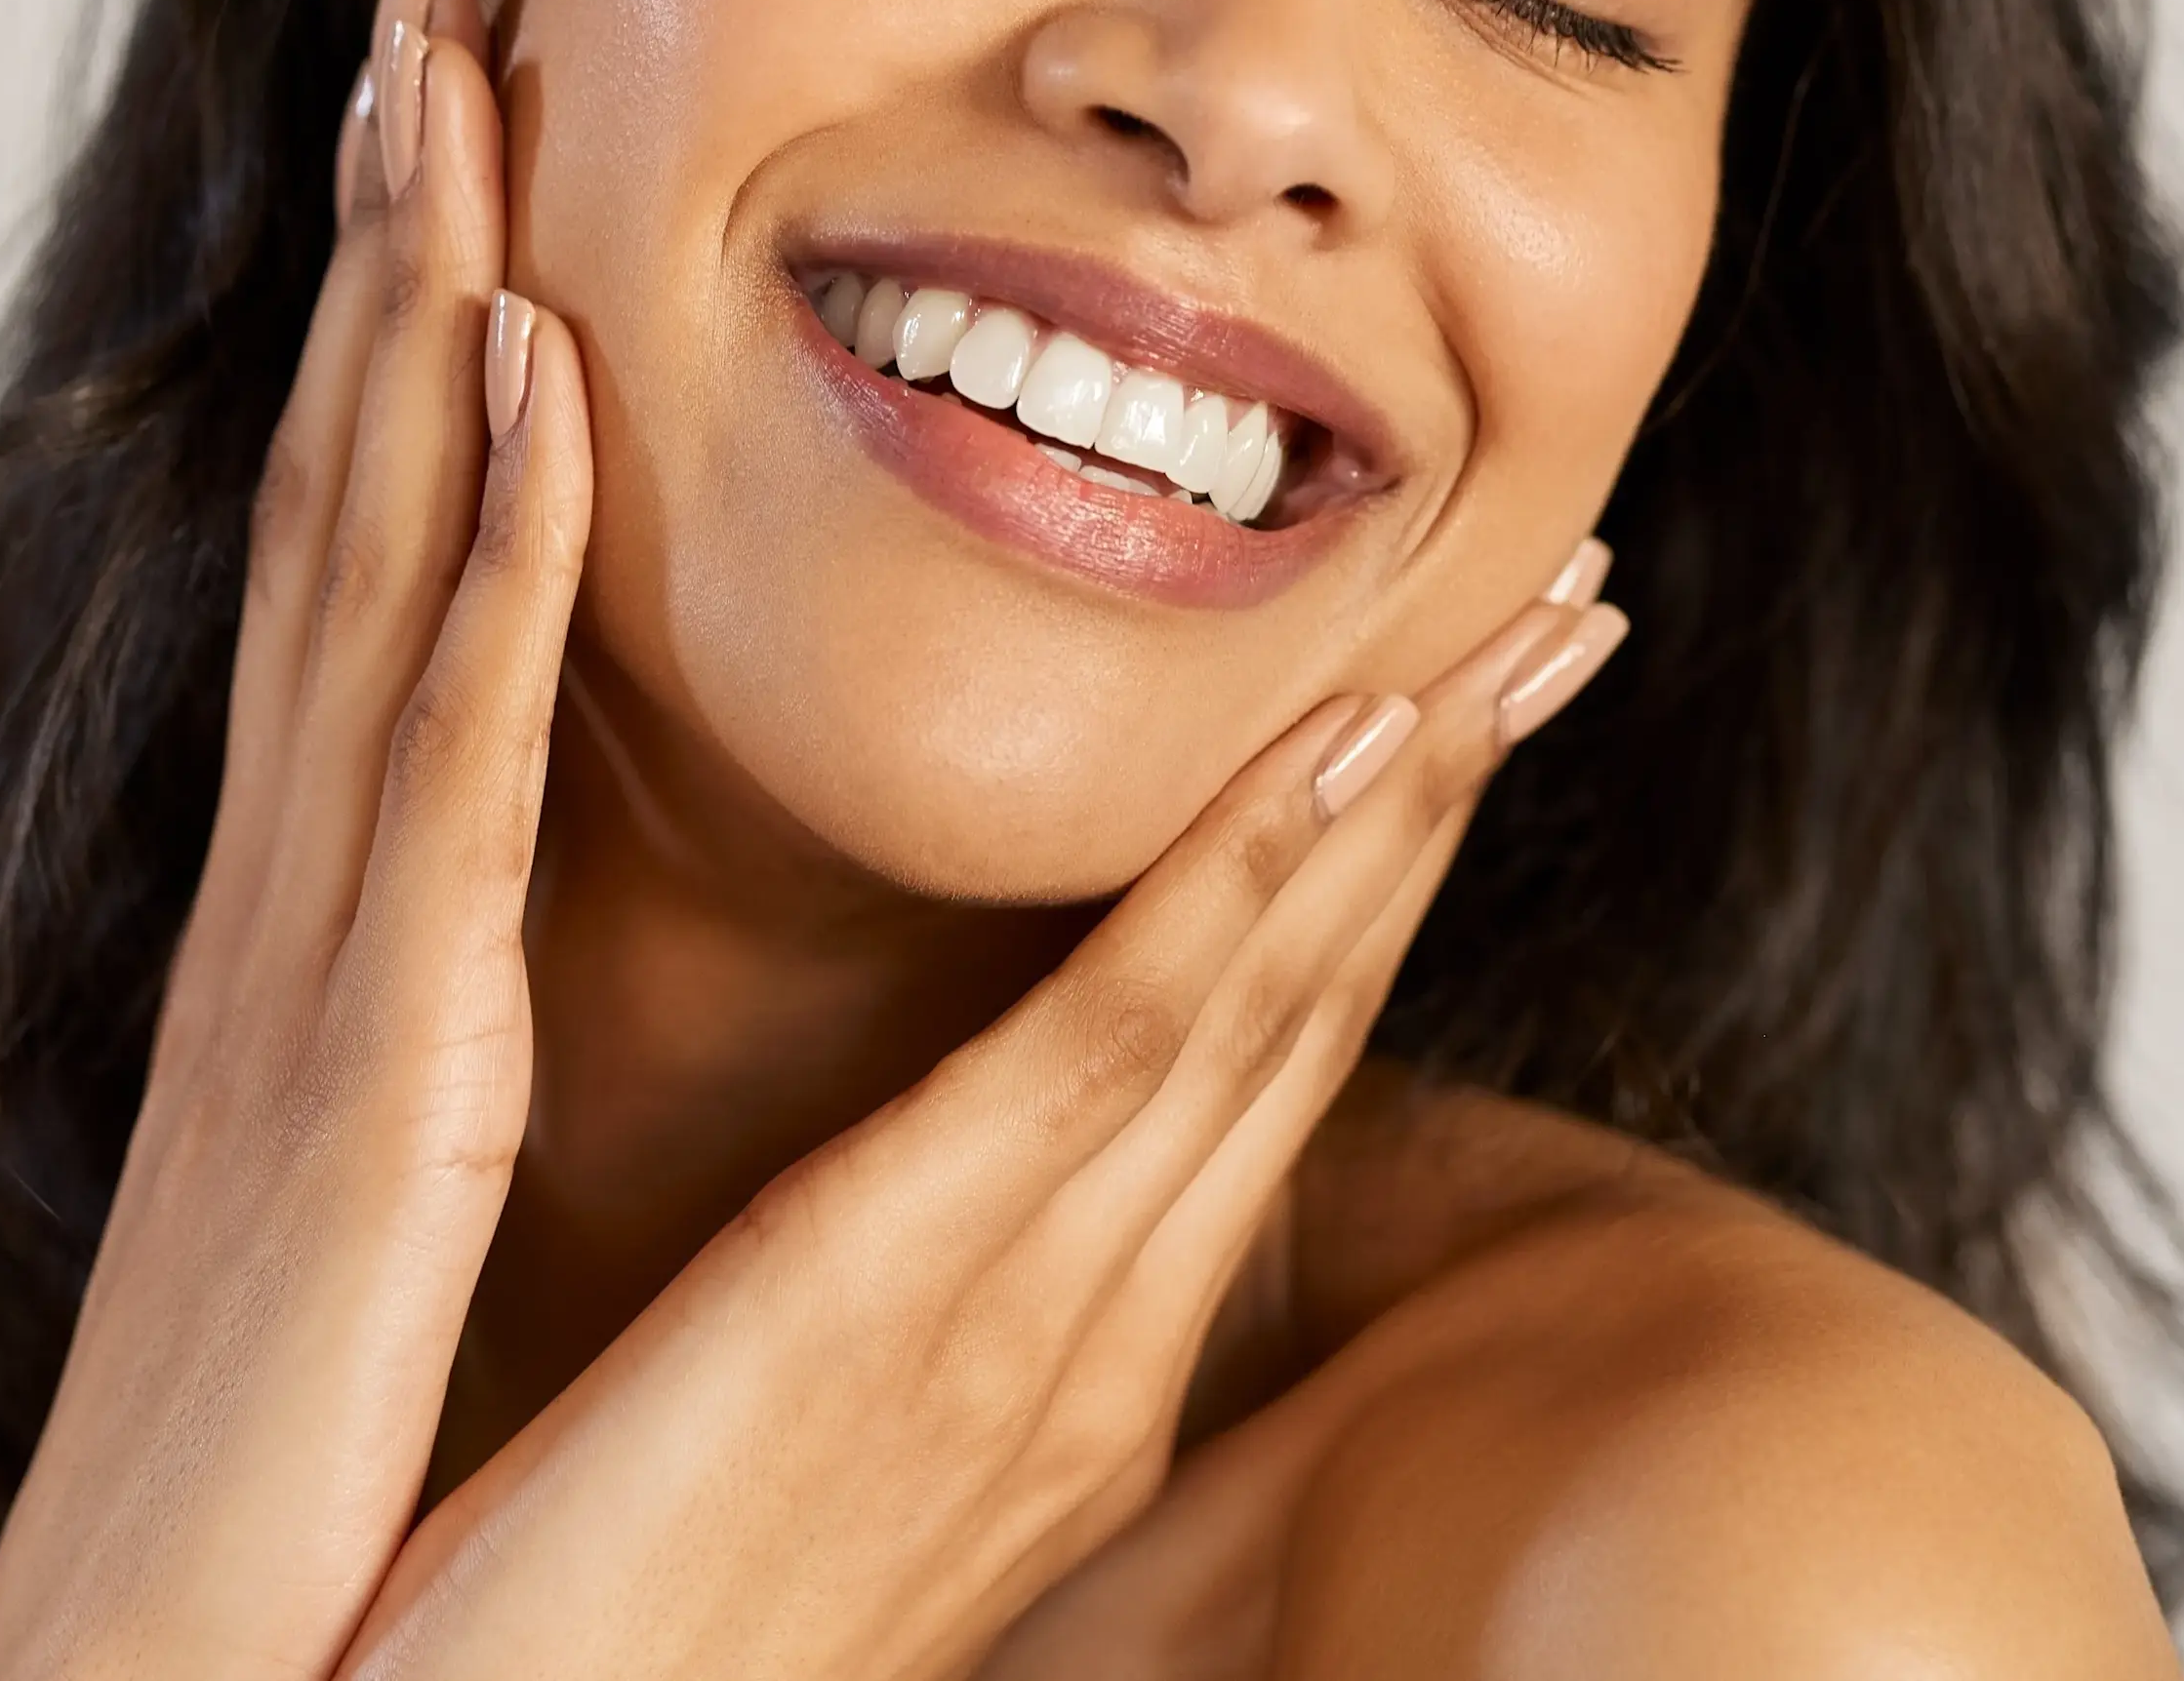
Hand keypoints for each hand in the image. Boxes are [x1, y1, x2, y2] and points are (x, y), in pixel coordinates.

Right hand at [0, 0, 590, 1680]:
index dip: (406, 336)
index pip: (370, 574)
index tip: (460, 128)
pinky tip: (524, 361)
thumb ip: (407, 1044)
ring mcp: (313, 970)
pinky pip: (439, 765)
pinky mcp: (365, 1078)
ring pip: (372, 562)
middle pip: (348, 499)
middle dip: (389, 230)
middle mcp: (295, 907)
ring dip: (416, 295)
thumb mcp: (359, 1215)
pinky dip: (483, 546)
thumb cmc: (283, 1509)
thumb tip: (462, 937)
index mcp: (324, 944)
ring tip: (455, 61)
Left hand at [339, 556, 1629, 1680]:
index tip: (1454, 704)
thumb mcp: (795, 1470)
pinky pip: (1115, 1047)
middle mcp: (1097, 1344)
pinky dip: (1245, 887)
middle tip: (1573, 606)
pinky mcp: (901, 1289)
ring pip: (1266, 1003)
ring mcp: (1031, 1324)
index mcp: (1074, 1371)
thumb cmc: (610, 1642)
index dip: (1376, 877)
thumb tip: (928, 1208)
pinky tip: (1340, 749)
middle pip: (1317, 1015)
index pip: (1260, 1074)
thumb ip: (901, 1330)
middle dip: (1453, 801)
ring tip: (1520, 622)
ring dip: (1405, 796)